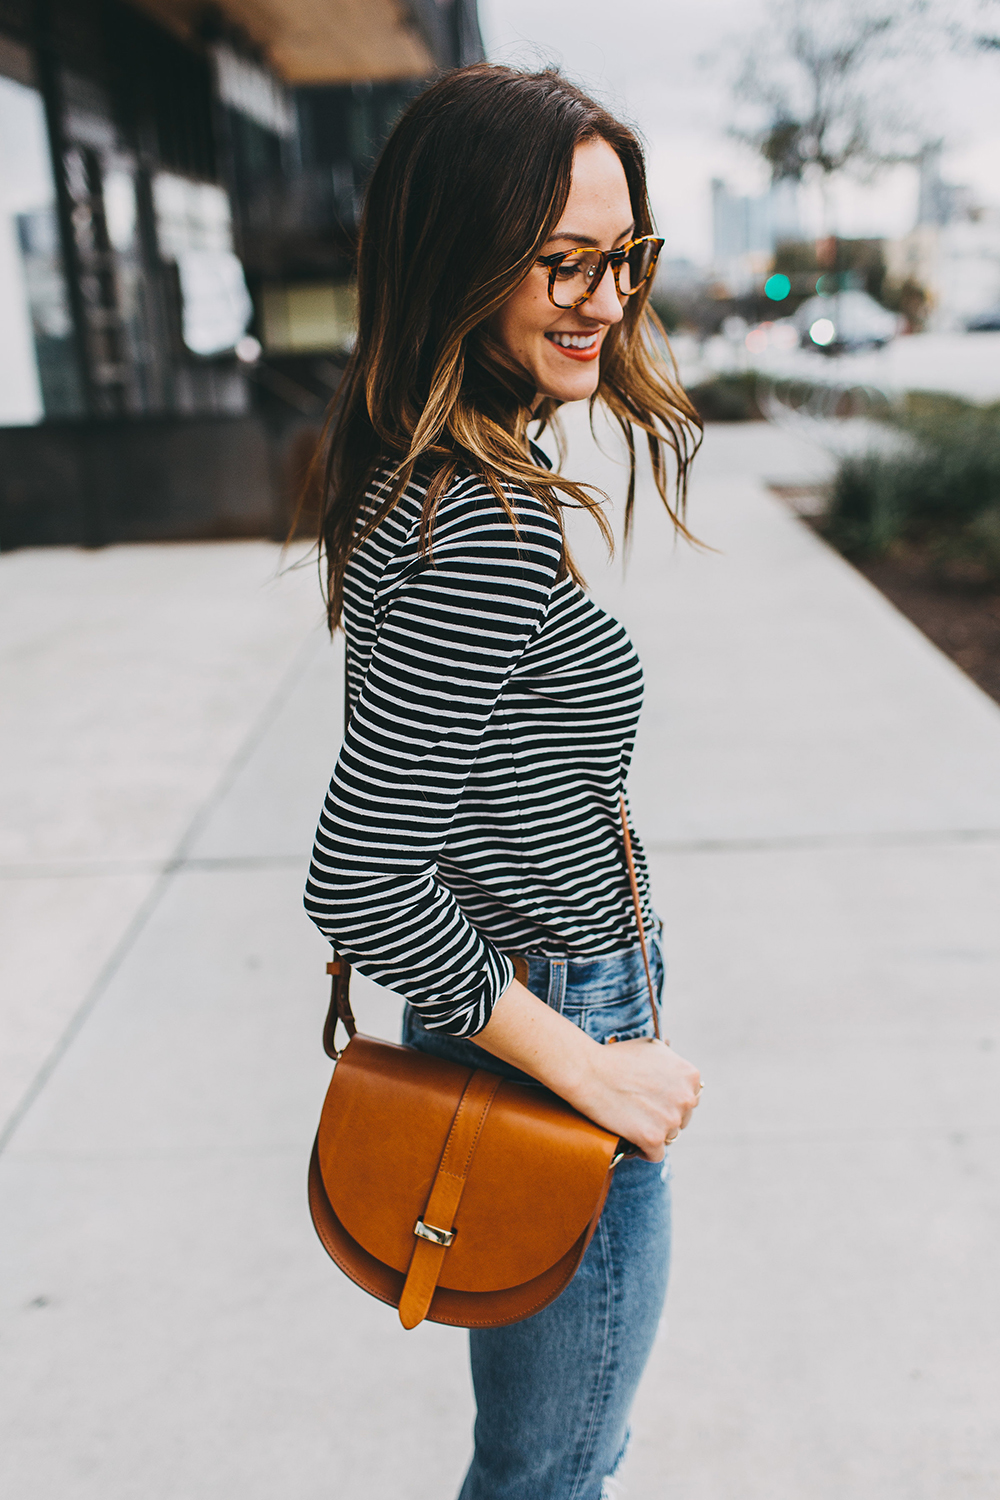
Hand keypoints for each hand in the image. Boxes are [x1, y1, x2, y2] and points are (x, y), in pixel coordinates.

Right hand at [577, 1036, 700, 1162]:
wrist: (589, 1071)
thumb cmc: (616, 1057)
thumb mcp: (653, 1048)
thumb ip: (672, 1063)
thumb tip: (679, 1077)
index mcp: (689, 1075)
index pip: (689, 1097)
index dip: (671, 1100)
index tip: (655, 1100)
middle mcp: (686, 1098)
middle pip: (682, 1119)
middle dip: (664, 1117)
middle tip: (642, 1111)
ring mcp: (670, 1119)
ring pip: (669, 1137)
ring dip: (654, 1133)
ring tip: (633, 1123)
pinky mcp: (653, 1138)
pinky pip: (655, 1155)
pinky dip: (644, 1151)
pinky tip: (632, 1140)